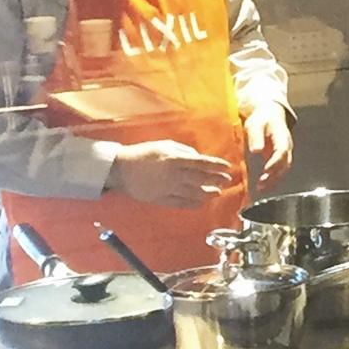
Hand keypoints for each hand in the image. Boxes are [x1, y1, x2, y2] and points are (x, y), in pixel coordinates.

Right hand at [107, 140, 233, 206]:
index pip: (202, 163)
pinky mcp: (161, 199)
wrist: (121, 169)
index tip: (227, 168)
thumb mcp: (165, 145)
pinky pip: (182, 203)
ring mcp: (168, 188)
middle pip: (202, 179)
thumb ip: (184, 151)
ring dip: (209, 193)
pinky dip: (194, 203)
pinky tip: (201, 202)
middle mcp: (174, 175)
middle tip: (226, 180)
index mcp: (175, 159)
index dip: (217, 166)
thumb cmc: (143, 154)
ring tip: (217, 192)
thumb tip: (199, 158)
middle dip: (217, 180)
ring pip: (194, 193)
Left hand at [241, 102, 293, 193]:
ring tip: (261, 188)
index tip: (265, 171)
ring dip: (274, 180)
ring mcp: (285, 153)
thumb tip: (256, 151)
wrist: (269, 114)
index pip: (282, 151)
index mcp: (282, 136)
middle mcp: (286, 146)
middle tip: (262, 184)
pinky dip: (273, 179)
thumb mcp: (255, 124)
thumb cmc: (261, 119)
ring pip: (284, 169)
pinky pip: (280, 170)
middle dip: (275, 176)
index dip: (275, 163)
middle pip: (285, 164)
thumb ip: (256, 137)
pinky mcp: (280, 158)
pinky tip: (262, 186)